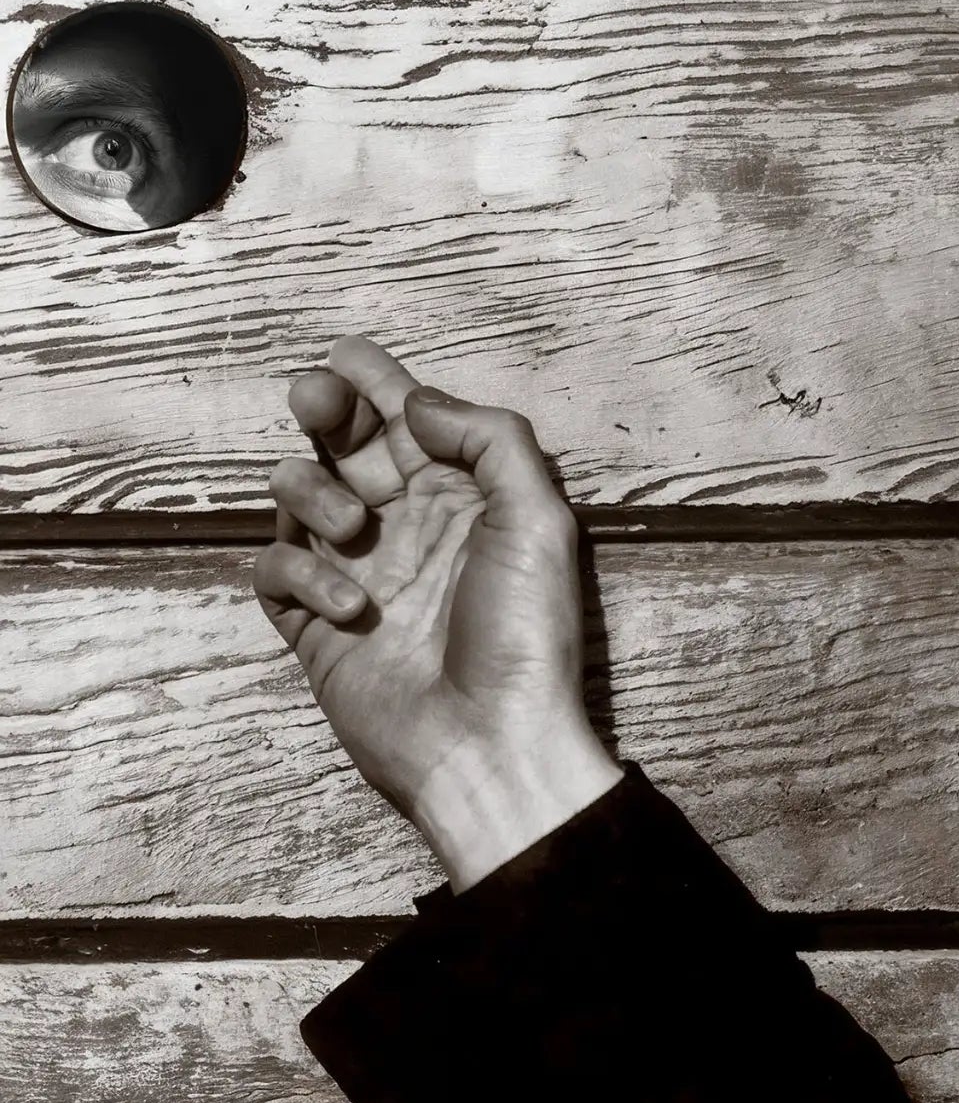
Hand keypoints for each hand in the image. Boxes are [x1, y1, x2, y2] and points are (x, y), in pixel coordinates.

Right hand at [254, 335, 622, 891]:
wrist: (491, 744)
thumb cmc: (525, 637)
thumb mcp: (539, 521)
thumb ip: (490, 440)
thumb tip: (416, 403)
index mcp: (463, 497)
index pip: (406, 417)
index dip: (372, 379)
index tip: (346, 358)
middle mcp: (407, 526)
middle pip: (341, 441)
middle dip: (322, 407)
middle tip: (319, 403)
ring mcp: (358, 572)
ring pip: (296, 493)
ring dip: (313, 493)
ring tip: (356, 527)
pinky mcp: (315, 625)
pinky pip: (275, 571)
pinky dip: (301, 574)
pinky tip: (352, 606)